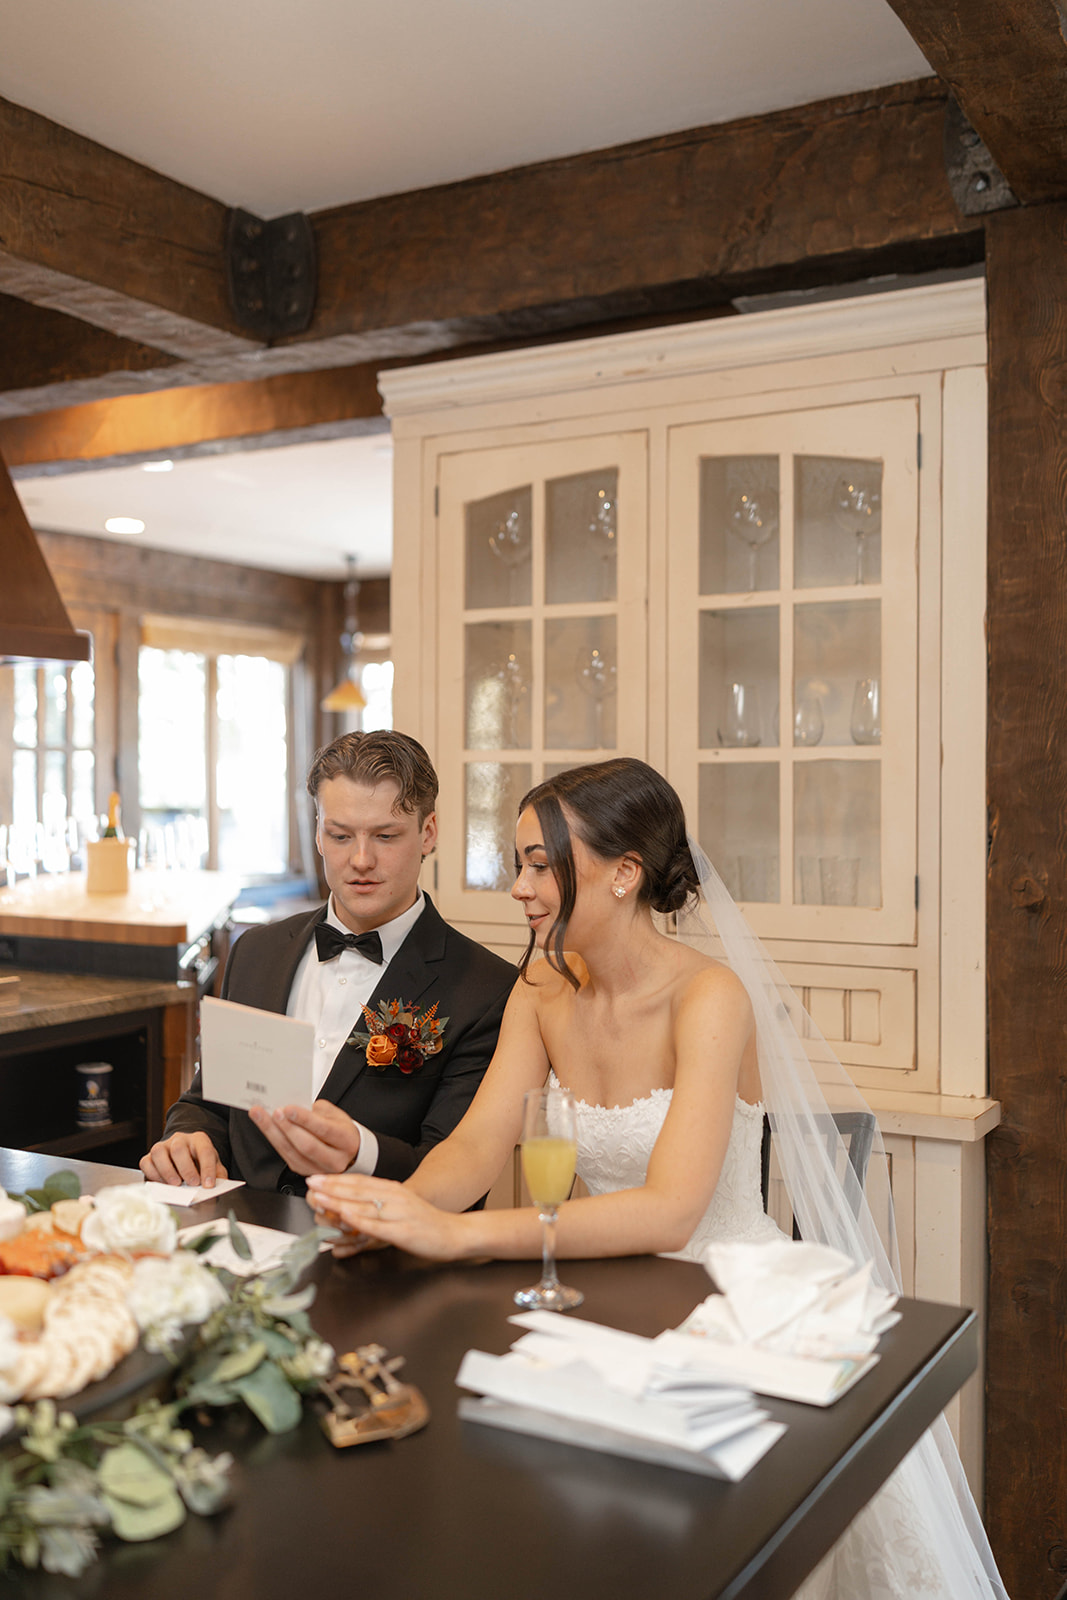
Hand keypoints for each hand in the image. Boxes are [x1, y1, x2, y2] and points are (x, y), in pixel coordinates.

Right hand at [140, 1133, 227, 1187]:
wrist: (185, 1157)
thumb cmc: (200, 1162)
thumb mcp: (214, 1166)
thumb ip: (218, 1175)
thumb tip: (218, 1187)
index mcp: (199, 1140)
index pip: (204, 1150)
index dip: (208, 1168)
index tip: (209, 1185)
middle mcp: (179, 1139)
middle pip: (179, 1148)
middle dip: (186, 1168)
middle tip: (192, 1184)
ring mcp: (163, 1146)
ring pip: (159, 1152)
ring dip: (167, 1170)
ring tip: (175, 1185)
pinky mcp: (150, 1156)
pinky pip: (146, 1162)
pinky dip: (153, 1174)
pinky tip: (162, 1184)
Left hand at [248, 1100, 360, 1176]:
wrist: (347, 1151)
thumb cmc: (340, 1129)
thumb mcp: (335, 1115)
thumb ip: (316, 1111)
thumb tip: (292, 1109)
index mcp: (347, 1141)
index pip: (324, 1129)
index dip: (304, 1119)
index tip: (288, 1108)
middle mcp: (336, 1160)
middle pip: (306, 1145)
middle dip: (287, 1127)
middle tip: (273, 1112)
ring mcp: (320, 1170)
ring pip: (293, 1154)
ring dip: (274, 1134)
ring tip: (261, 1116)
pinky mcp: (305, 1172)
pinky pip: (287, 1158)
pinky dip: (275, 1141)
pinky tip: (267, 1128)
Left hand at [306, 1173, 470, 1261]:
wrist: (456, 1233)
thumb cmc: (426, 1224)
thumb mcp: (400, 1209)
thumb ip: (377, 1209)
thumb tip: (351, 1212)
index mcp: (393, 1190)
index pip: (359, 1181)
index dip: (335, 1179)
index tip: (316, 1177)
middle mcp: (395, 1197)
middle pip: (357, 1190)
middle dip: (331, 1186)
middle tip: (310, 1183)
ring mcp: (399, 1213)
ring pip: (364, 1205)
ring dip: (339, 1201)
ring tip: (318, 1198)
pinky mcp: (404, 1230)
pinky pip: (378, 1225)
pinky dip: (360, 1220)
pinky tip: (346, 1217)